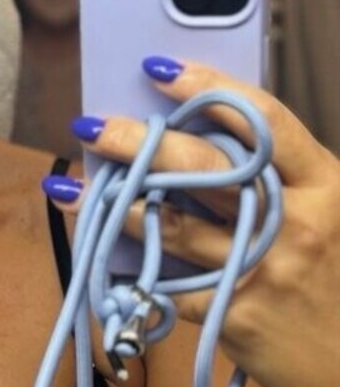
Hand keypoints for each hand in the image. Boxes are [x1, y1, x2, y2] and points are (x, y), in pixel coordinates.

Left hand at [58, 58, 339, 386]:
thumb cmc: (336, 283)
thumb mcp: (332, 218)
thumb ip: (280, 185)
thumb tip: (201, 145)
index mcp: (327, 184)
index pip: (264, 122)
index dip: (207, 89)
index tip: (158, 70)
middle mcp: (296, 222)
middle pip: (203, 168)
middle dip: (137, 144)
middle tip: (90, 127)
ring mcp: (262, 271)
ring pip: (171, 227)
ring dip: (115, 206)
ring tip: (74, 189)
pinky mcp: (234, 316)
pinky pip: (171, 284)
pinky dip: (135, 270)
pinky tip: (102, 257)